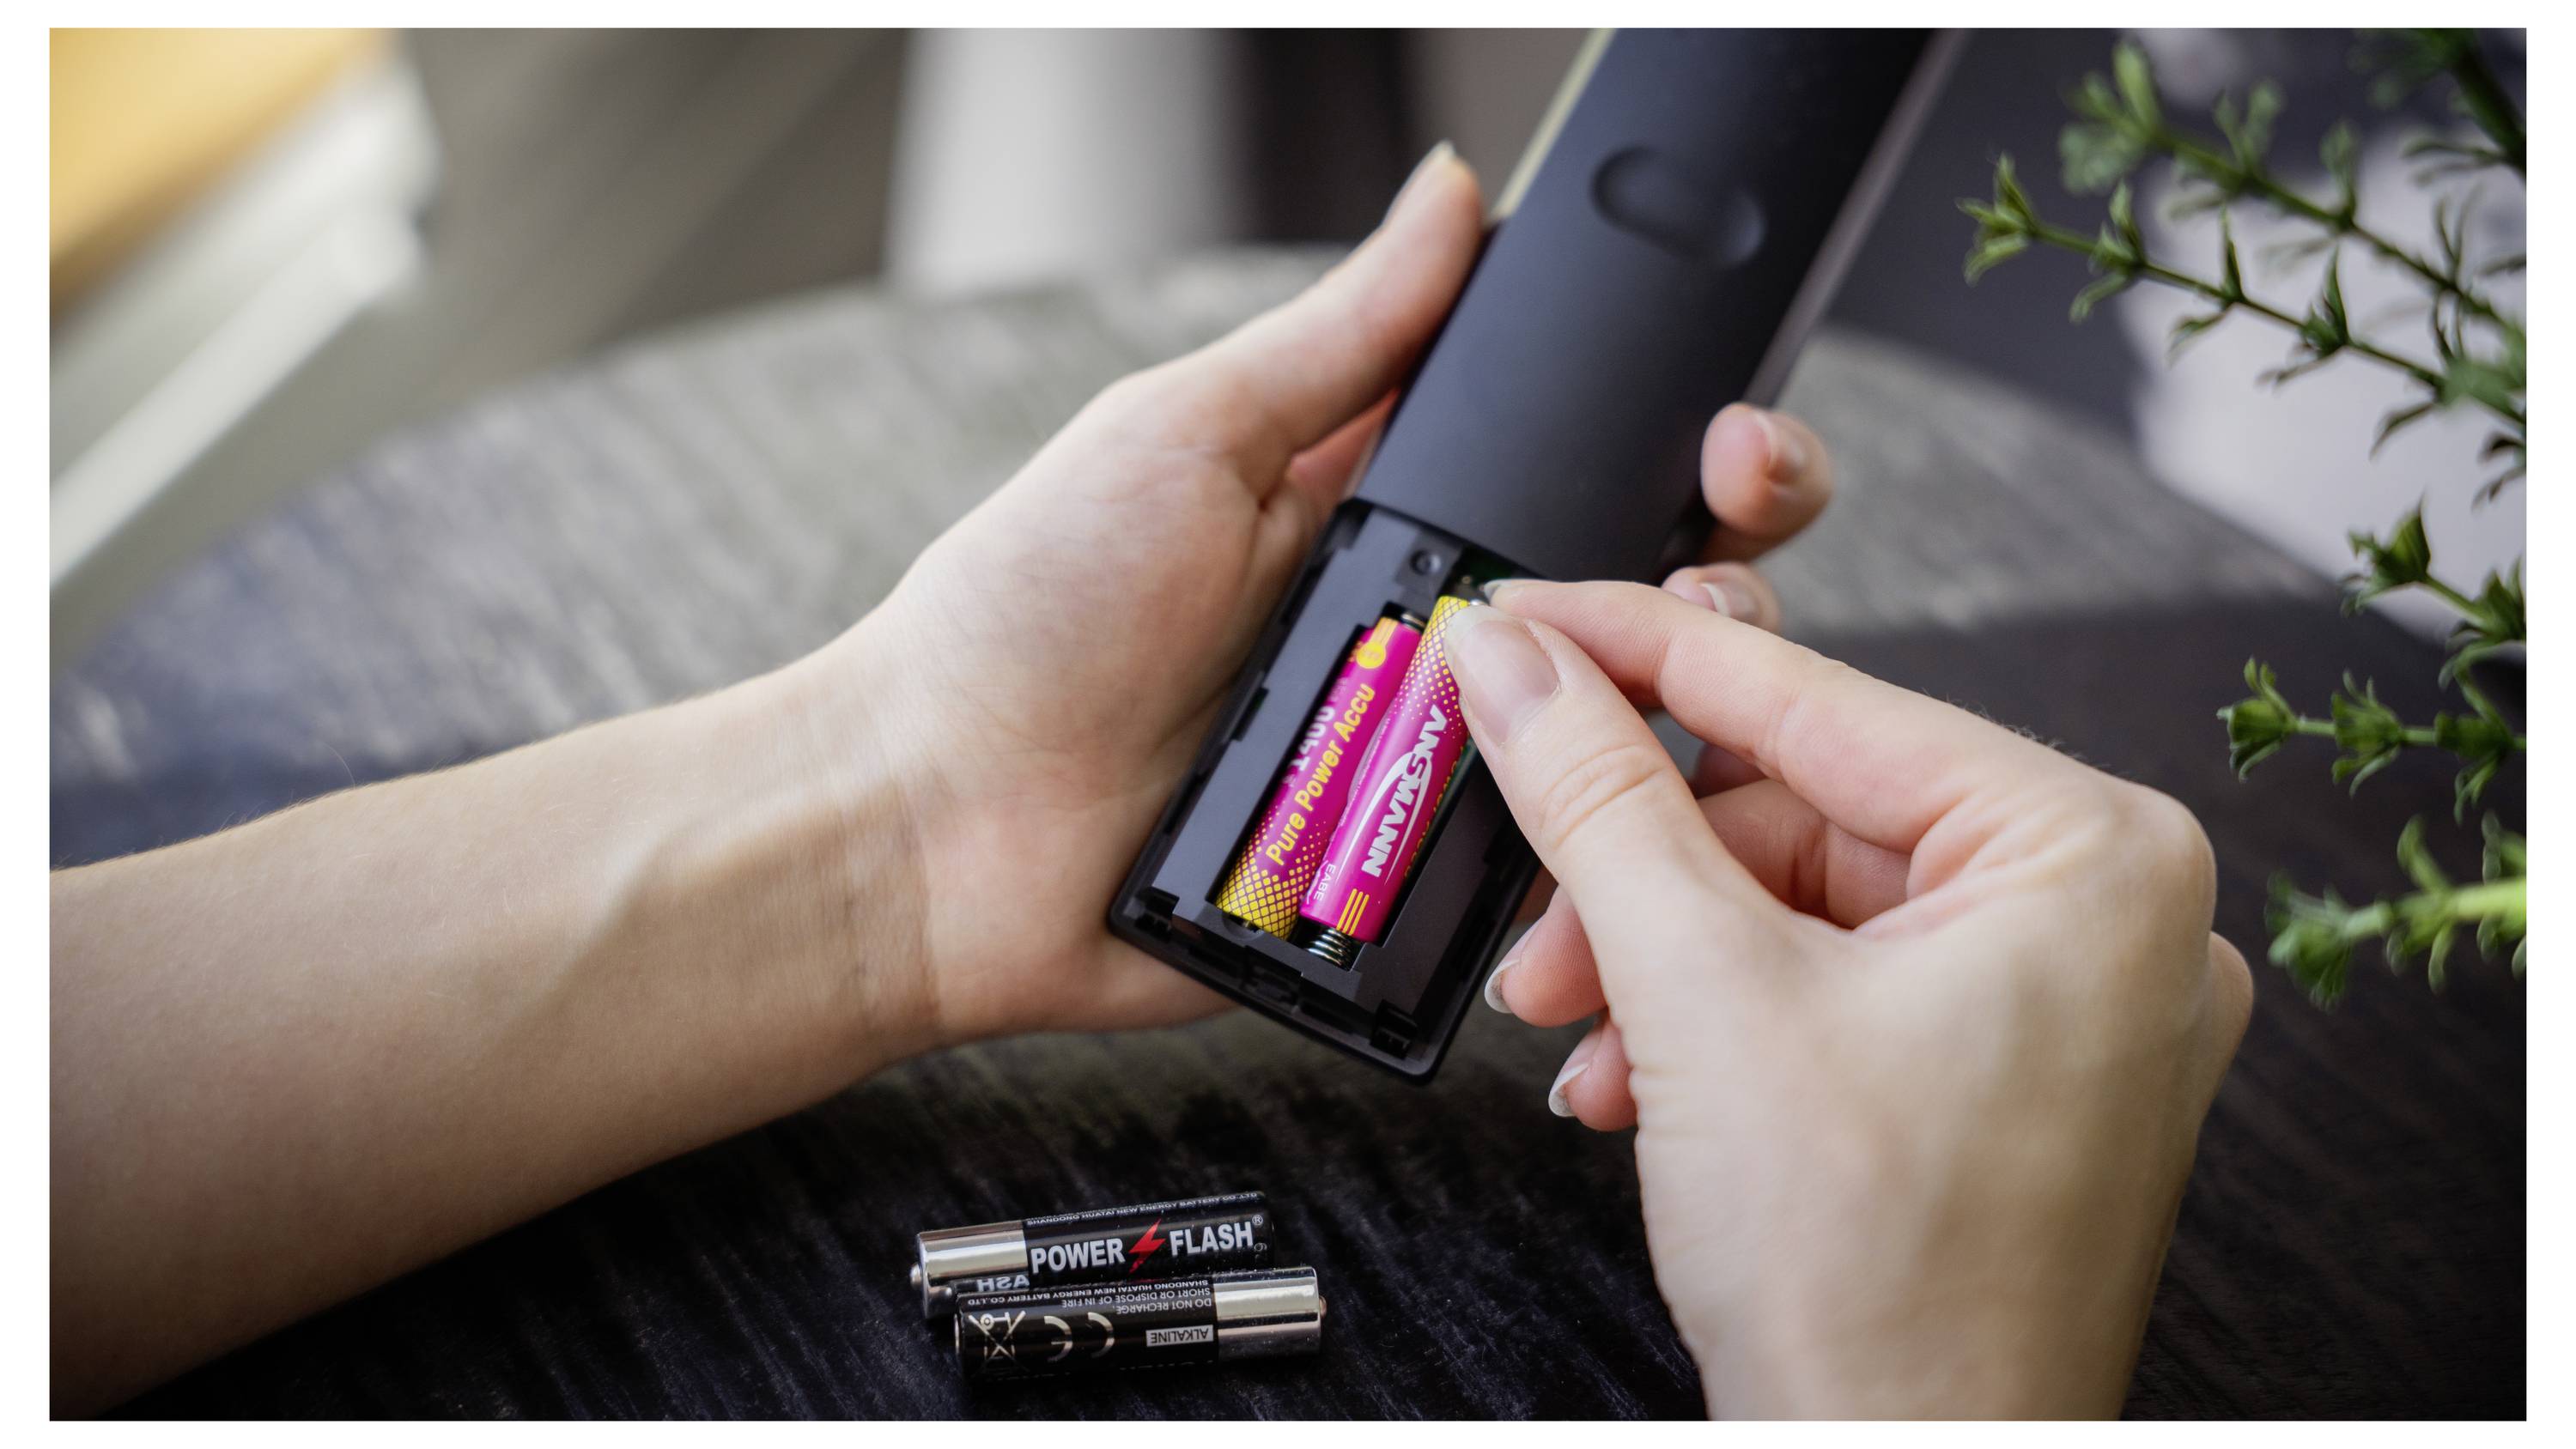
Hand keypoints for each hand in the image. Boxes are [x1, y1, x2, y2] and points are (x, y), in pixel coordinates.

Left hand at [793, 144, 1834, 1050]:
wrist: (935, 833)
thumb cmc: (1027, 619)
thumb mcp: (1185, 435)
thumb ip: (1339, 334)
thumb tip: (1449, 190)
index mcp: (1390, 510)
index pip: (1586, 460)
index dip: (1687, 444)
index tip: (1729, 438)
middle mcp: (1435, 636)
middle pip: (1643, 607)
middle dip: (1714, 588)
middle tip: (1703, 572)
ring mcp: (1433, 767)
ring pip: (1618, 749)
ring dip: (1666, 727)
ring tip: (1645, 703)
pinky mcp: (1411, 893)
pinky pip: (1542, 880)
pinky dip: (1589, 865)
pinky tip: (1616, 839)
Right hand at [1446, 581, 2252, 1416]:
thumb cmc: (1876, 1293)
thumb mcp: (1698, 994)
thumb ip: (1596, 797)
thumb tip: (1516, 663)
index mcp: (2092, 855)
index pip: (1815, 700)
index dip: (1636, 652)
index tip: (1525, 620)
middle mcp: (2109, 917)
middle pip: (1799, 812)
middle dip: (1637, 871)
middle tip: (1529, 892)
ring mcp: (2069, 1009)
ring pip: (1800, 907)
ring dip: (1658, 959)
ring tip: (1573, 1023)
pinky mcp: (2010, 1081)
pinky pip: (1835, 988)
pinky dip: (1718, 1021)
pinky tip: (1635, 1083)